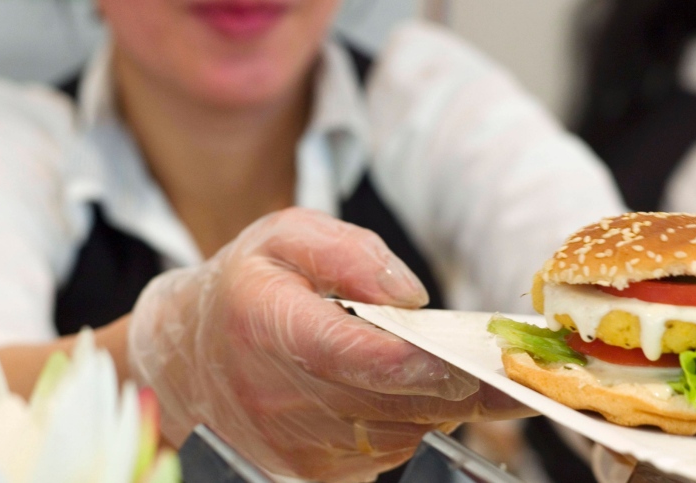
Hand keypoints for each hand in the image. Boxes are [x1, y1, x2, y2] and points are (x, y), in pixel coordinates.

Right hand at [127, 207, 526, 481]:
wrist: (189, 359)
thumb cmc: (246, 289)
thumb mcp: (286, 237)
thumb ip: (348, 251)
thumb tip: (410, 293)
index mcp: (271, 325)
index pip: (354, 355)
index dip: (417, 361)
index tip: (469, 355)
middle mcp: (282, 396)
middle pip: (393, 401)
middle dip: (457, 382)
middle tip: (506, 361)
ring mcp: (299, 444)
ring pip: (402, 429)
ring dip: (440, 400)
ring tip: (461, 364)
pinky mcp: (317, 471)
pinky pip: (391, 449)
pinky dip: (416, 418)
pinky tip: (417, 387)